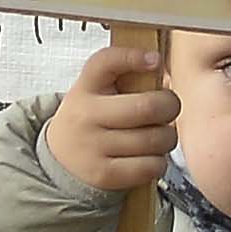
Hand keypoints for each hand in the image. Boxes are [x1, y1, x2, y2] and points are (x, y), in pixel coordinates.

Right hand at [42, 36, 176, 197]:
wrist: (61, 159)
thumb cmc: (91, 119)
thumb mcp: (96, 91)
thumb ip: (125, 79)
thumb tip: (165, 77)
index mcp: (86, 87)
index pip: (106, 61)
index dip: (134, 57)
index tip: (155, 60)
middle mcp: (86, 115)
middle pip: (146, 106)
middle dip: (170, 106)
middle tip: (168, 108)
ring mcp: (93, 146)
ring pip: (155, 139)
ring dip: (167, 137)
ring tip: (157, 135)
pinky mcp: (104, 174)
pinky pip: (150, 166)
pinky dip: (158, 161)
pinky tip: (149, 156)